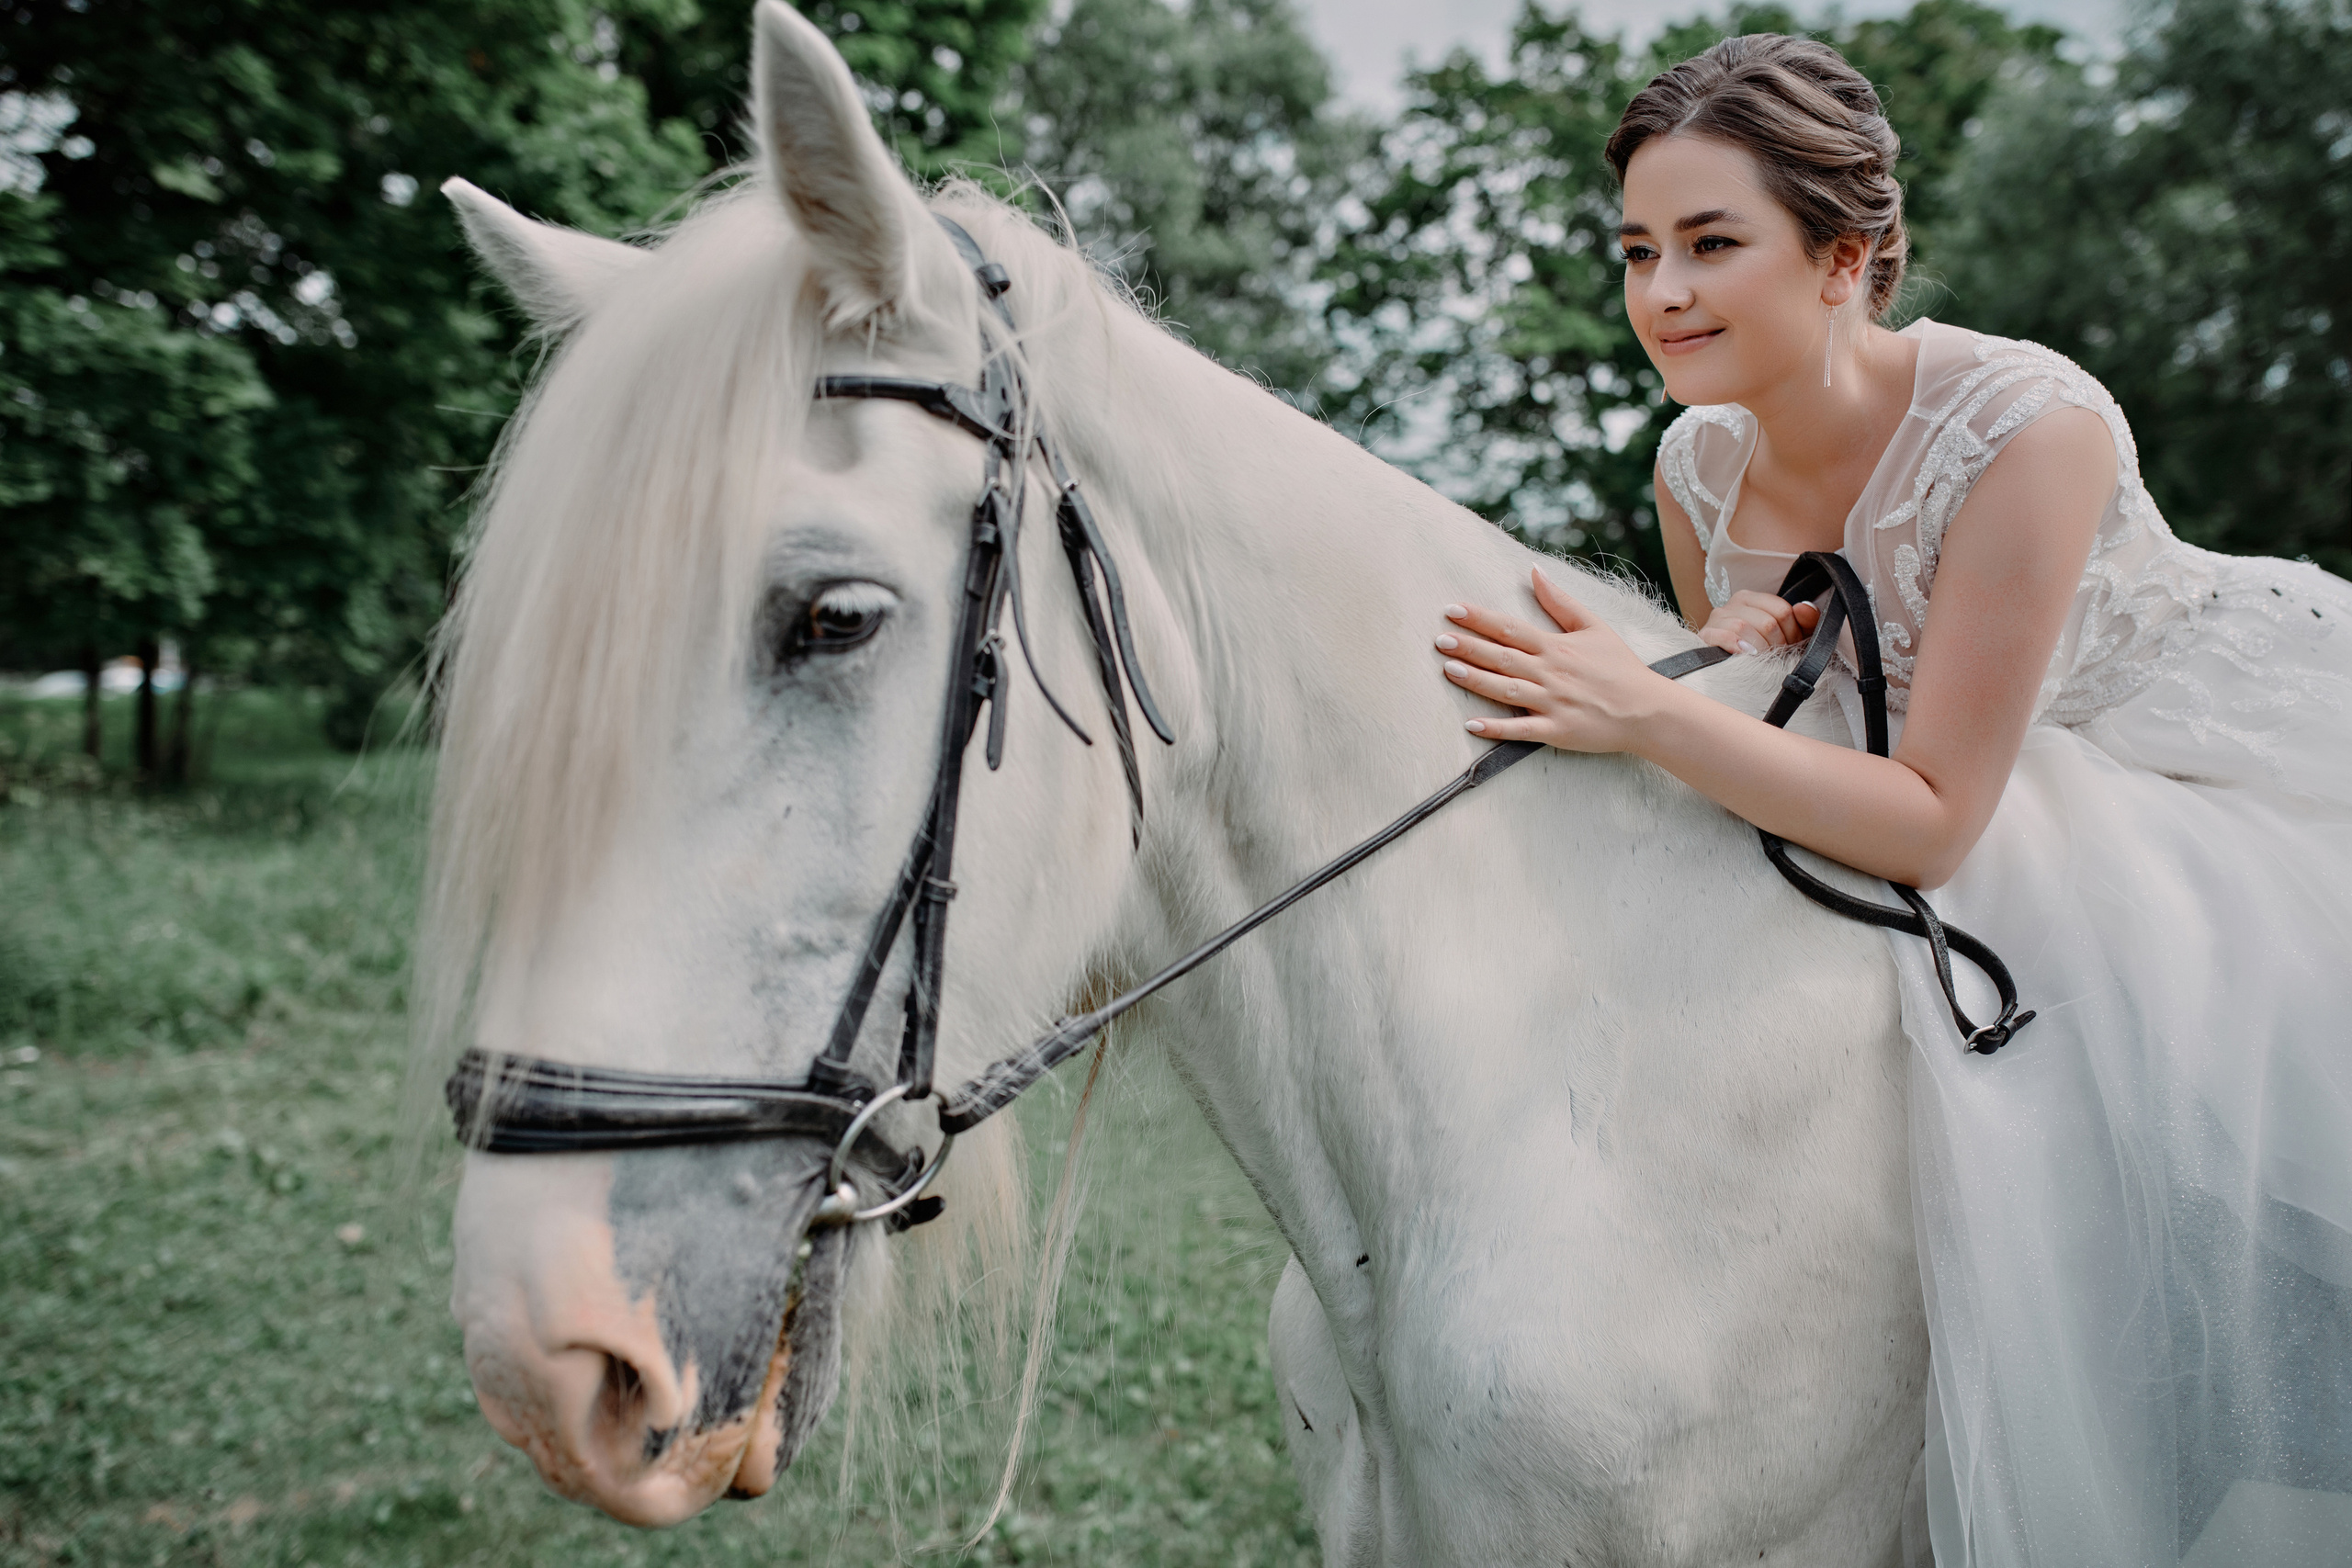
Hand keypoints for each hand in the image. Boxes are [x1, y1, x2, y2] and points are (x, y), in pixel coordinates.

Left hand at [1435, 569, 1667, 753]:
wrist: (1648, 710)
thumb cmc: (1620, 667)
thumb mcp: (1593, 627)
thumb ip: (1560, 601)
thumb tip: (1534, 570)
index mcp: (1556, 647)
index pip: (1511, 629)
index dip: (1480, 619)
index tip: (1453, 610)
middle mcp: (1551, 673)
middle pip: (1503, 657)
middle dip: (1469, 647)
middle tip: (1439, 638)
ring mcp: (1553, 703)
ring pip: (1507, 690)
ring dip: (1476, 680)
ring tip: (1448, 669)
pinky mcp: (1557, 730)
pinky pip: (1522, 730)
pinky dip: (1497, 729)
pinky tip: (1471, 724)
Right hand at [1697, 589, 1819, 654]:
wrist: (1726, 676)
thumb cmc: (1761, 651)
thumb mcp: (1790, 635)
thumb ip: (1806, 621)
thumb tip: (1804, 607)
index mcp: (1755, 598)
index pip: (1783, 611)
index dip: (1791, 634)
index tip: (1788, 646)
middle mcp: (1735, 602)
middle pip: (1767, 622)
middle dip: (1776, 645)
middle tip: (1774, 656)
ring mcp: (1718, 617)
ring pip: (1745, 627)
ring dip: (1758, 649)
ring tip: (1760, 659)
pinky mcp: (1706, 634)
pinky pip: (1725, 635)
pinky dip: (1738, 647)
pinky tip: (1744, 656)